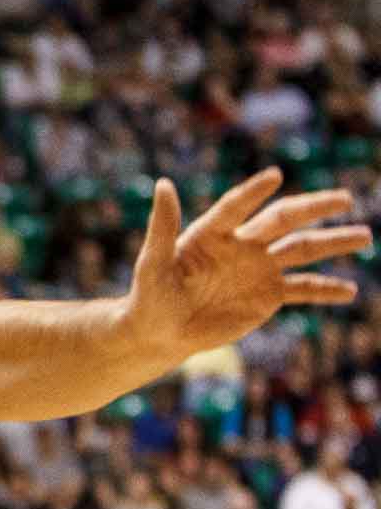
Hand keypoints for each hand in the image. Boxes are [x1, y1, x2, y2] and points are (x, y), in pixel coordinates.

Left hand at [125, 168, 367, 353]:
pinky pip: (302, 289)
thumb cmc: (150, 296)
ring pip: (302, 249)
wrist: (161, 332)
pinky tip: (350, 291)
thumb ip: (162, 226)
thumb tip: (162, 183)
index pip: (237, 206)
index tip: (274, 176)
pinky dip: (325, 289)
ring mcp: (259, 268)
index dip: (253, 192)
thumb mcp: (153, 263)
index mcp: (212, 232)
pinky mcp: (268, 295)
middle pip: (283, 219)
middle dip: (314, 207)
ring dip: (334, 242)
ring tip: (365, 235)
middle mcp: (242, 244)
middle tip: (345, 198)